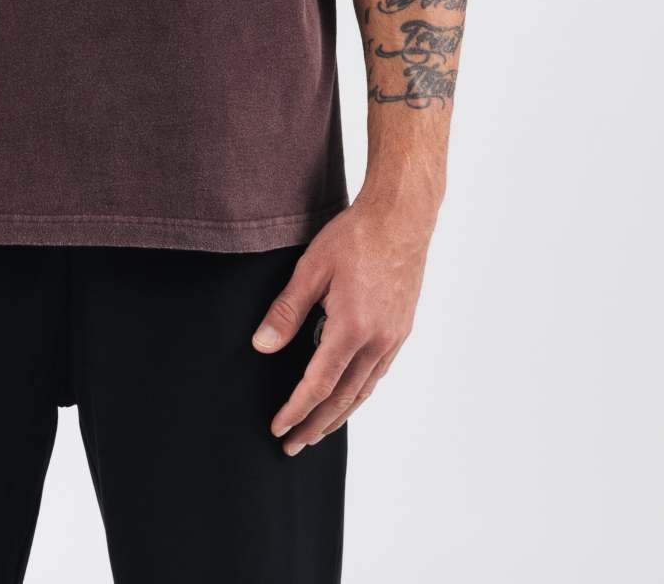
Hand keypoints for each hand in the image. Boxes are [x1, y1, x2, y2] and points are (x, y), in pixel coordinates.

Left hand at [251, 196, 433, 453]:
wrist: (402, 216)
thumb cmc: (355, 236)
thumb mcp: (312, 268)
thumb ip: (286, 311)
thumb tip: (261, 347)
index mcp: (352, 328)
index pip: (319, 384)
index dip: (296, 409)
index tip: (278, 427)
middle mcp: (377, 341)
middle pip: (343, 398)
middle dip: (315, 425)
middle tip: (292, 446)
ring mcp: (394, 338)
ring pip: (363, 390)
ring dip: (338, 416)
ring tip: (317, 432)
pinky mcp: (401, 329)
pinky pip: (377, 374)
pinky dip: (359, 393)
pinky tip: (348, 396)